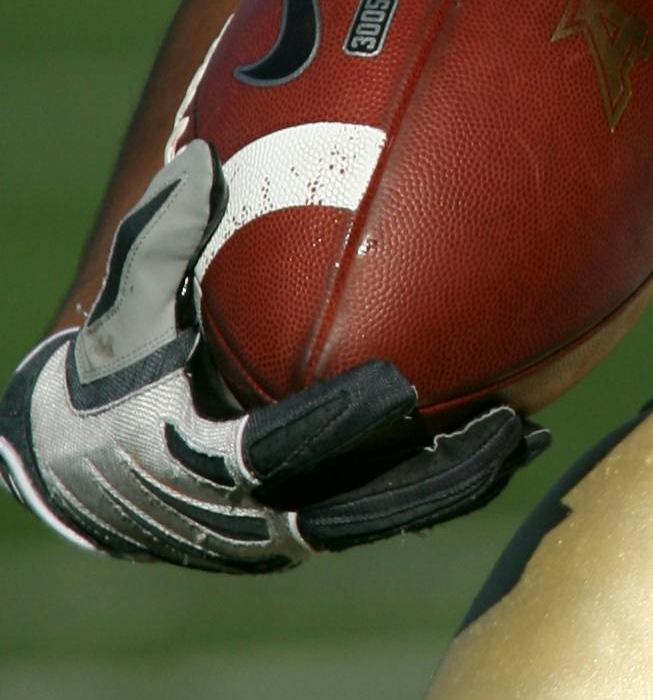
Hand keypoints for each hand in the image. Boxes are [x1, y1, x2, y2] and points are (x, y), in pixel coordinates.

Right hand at [0, 146, 543, 570]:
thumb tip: (199, 164)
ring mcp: (273, 535)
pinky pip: (378, 515)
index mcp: (184, 459)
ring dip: (449, 487)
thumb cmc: (114, 360)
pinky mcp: (303, 534)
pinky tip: (512, 435)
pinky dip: (439, 486)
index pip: (267, 454)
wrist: (85, 454)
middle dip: (425, 476)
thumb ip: (158, 242)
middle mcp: (233, 516)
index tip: (397, 391)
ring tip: (521, 436)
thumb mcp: (126, 302)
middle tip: (500, 425)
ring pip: (373, 521)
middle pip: (344, 509)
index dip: (333, 426)